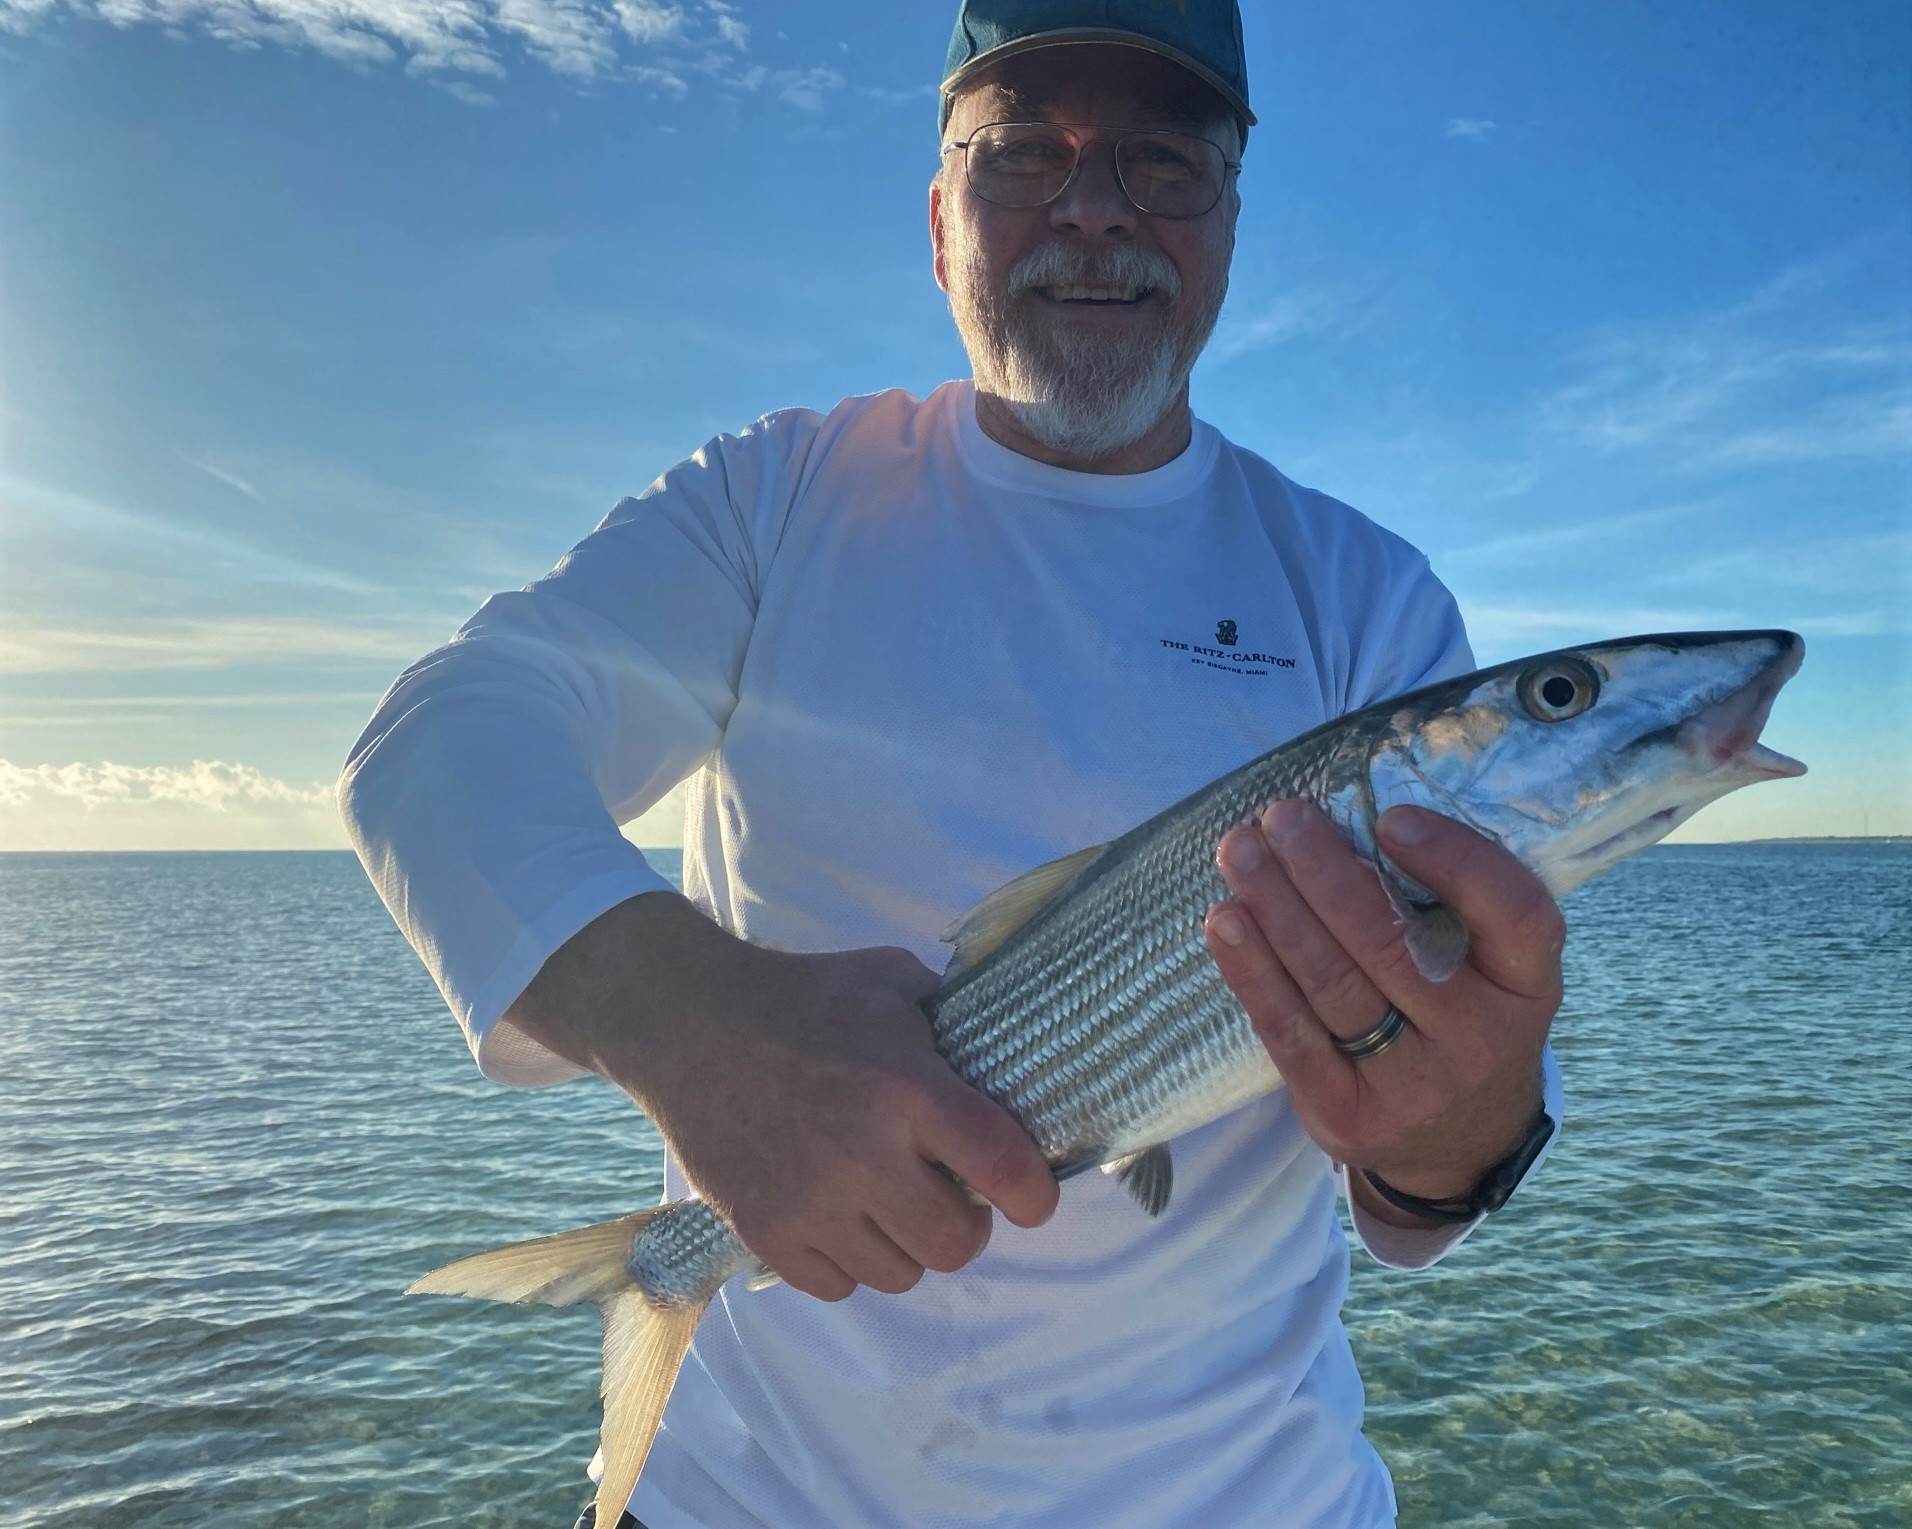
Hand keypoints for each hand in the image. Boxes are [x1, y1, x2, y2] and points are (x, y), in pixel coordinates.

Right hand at [504, 893, 1058, 1300]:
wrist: (688, 1025)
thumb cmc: (803, 997)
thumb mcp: (890, 980)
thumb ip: (950, 1016)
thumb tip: (1003, 1048)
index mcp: (906, 1088)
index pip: (1003, 1168)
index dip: (1033, 1195)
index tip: (1030, 1196)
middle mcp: (863, 1156)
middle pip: (955, 1244)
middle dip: (965, 1223)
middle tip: (947, 1192)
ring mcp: (810, 1204)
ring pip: (900, 1275)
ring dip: (906, 1244)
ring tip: (888, 1201)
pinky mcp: (765, 1234)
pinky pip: (839, 1287)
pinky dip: (849, 1260)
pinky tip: (841, 1215)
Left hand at [1203, 801, 1561, 1218]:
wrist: (1459, 1142)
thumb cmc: (1462, 1013)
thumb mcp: (1491, 965)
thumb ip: (1447, 902)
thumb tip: (1349, 817)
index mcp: (1526, 984)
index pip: (1512, 914)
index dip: (1455, 860)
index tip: (1390, 817)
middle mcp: (1479, 1038)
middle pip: (1392, 945)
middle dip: (1325, 871)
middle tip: (1282, 817)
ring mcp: (1413, 1086)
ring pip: (1333, 983)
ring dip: (1276, 908)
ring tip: (1240, 853)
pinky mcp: (1347, 1116)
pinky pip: (1290, 1034)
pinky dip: (1252, 971)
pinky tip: (1225, 921)